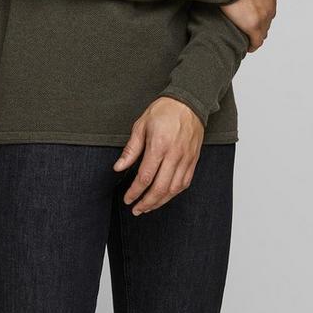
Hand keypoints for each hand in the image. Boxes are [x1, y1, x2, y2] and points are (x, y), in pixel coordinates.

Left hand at [111, 97, 203, 214]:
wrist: (189, 102)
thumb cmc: (164, 111)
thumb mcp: (141, 125)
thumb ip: (130, 150)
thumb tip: (119, 167)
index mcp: (159, 146)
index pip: (145, 177)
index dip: (135, 192)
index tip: (127, 198)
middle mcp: (174, 155)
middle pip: (160, 188)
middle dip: (146, 203)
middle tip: (136, 209)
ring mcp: (186, 159)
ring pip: (173, 189)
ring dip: (160, 202)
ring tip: (148, 207)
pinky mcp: (193, 160)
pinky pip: (185, 183)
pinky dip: (174, 194)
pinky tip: (165, 197)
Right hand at [220, 0, 279, 51]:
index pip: (268, 8)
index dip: (259, 12)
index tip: (251, 14)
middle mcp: (269, 7)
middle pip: (266, 21)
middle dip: (258, 24)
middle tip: (246, 26)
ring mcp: (263, 18)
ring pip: (262, 32)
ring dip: (255, 35)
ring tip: (245, 37)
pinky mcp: (253, 27)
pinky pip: (256, 42)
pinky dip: (252, 45)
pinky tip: (247, 47)